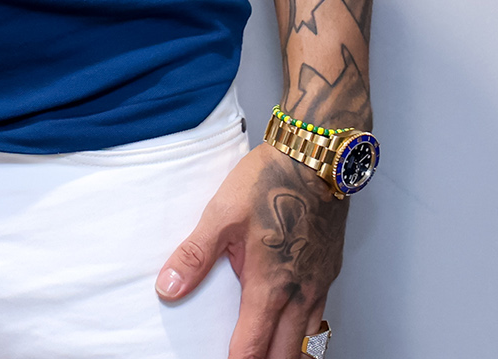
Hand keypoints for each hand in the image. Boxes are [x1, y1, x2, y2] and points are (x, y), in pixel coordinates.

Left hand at [157, 145, 344, 358]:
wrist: (315, 159)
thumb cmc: (269, 183)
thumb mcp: (221, 216)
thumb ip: (194, 256)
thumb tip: (167, 288)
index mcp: (270, 286)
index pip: (252, 347)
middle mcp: (300, 294)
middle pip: (284, 355)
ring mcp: (319, 286)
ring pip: (308, 343)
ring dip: (287, 356)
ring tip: (268, 356)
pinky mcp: (329, 274)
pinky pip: (320, 321)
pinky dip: (306, 338)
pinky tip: (293, 333)